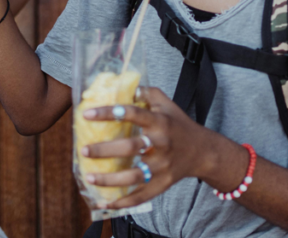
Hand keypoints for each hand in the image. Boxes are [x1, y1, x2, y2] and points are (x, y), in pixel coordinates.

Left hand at [79, 87, 213, 209]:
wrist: (203, 152)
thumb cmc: (179, 125)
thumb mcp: (166, 104)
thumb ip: (146, 92)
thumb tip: (123, 85)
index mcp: (160, 122)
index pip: (133, 114)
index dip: (109, 113)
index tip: (87, 114)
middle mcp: (161, 144)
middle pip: (130, 148)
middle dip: (105, 150)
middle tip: (84, 150)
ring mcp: (161, 167)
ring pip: (133, 176)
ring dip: (109, 179)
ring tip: (88, 177)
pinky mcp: (162, 185)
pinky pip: (140, 196)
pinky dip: (122, 203)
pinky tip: (104, 203)